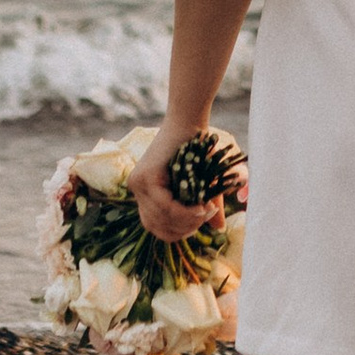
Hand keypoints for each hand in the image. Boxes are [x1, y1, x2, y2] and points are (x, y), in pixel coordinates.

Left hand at [128, 125, 211, 242]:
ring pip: (161, 219)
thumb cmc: (196, 149)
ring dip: (188, 221)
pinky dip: (185, 212)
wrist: (189, 122)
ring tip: (207, 211)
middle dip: (184, 228)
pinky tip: (200, 208)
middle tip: (206, 216)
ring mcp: (137, 183)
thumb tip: (218, 229)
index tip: (199, 223)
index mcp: (143, 192)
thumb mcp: (201, 184)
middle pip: (156, 227)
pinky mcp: (145, 178)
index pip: (154, 226)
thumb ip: (204, 208)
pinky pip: (165, 207)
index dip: (177, 232)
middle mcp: (135, 189)